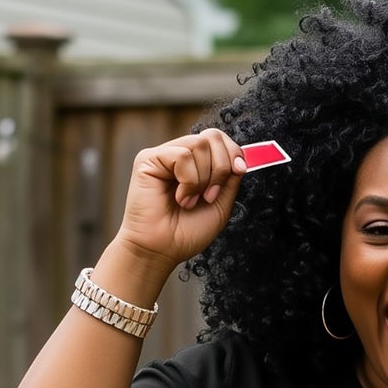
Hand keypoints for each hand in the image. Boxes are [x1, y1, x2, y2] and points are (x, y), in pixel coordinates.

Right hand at [116, 128, 246, 273]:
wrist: (162, 250)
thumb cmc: (186, 233)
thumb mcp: (220, 205)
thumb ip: (230, 180)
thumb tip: (239, 157)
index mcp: (196, 164)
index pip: (218, 139)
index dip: (233, 151)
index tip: (239, 170)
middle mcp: (179, 155)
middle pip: (212, 137)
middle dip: (221, 167)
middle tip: (210, 196)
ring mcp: (164, 155)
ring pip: (199, 144)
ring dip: (204, 179)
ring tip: (191, 201)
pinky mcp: (148, 159)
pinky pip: (182, 155)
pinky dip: (189, 181)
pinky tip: (181, 198)